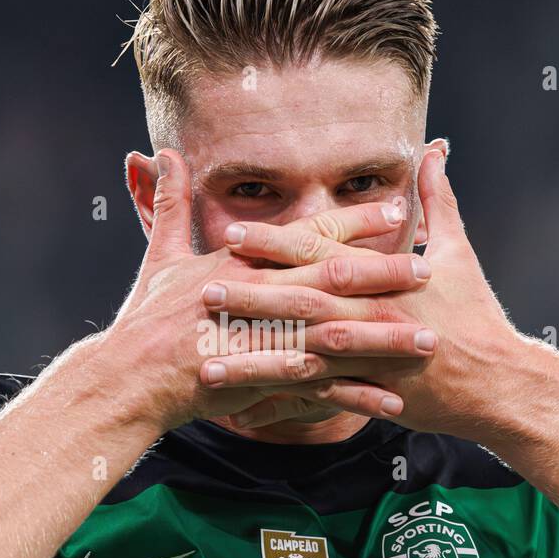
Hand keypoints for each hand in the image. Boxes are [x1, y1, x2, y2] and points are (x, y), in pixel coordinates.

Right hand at [103, 149, 438, 431]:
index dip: (354, 221)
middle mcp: (260, 296)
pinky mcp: (264, 382)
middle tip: (428, 269)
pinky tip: (392, 402)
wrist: (130, 376)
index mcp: (243, 263)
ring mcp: (265, 341)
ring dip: (386, 339)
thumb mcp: (159, 256)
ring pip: (340, 335)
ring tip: (428, 341)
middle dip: (385, 274)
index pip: (309, 234)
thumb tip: (162, 155)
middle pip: (335, 279)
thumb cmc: (145, 320)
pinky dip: (358, 396)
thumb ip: (170, 205)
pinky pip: (322, 390)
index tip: (394, 206)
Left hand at [204, 150, 528, 442]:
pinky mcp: (369, 395)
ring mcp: (368, 359)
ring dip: (252, 359)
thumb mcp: (459, 251)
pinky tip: (240, 413)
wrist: (498, 382)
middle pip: (301, 303)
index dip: (274, 243)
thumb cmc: (476, 314)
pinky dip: (278, 408)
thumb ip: (437, 200)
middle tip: (203, 290)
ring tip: (207, 362)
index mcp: (384, 277)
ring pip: (301, 358)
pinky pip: (315, 403)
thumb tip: (436, 149)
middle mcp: (371, 315)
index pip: (320, 253)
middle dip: (251, 296)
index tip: (232, 236)